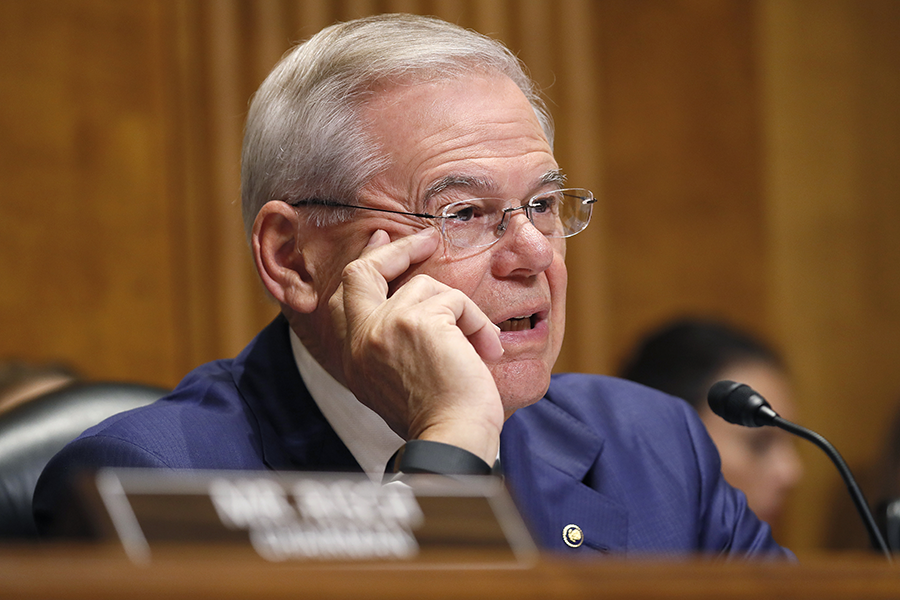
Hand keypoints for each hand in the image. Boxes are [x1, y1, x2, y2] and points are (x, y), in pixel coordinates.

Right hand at [329, 228, 503, 463]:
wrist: (454, 439)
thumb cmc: (439, 419)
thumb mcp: (397, 382)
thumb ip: (392, 344)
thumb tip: (413, 304)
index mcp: (353, 357)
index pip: (345, 297)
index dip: (366, 265)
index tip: (382, 243)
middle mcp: (361, 339)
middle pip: (361, 272)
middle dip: (396, 249)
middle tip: (425, 239)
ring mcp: (385, 327)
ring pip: (426, 287)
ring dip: (461, 313)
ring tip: (478, 347)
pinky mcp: (418, 321)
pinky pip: (456, 301)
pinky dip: (478, 323)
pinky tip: (485, 351)